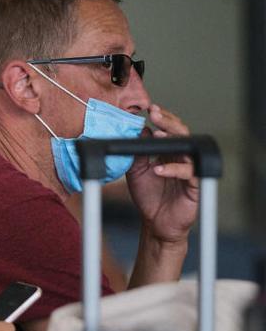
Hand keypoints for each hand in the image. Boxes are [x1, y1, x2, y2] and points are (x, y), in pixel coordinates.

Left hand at [126, 104, 198, 243]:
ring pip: (188, 150)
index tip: (149, 109)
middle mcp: (181, 158)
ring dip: (172, 141)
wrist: (155, 221)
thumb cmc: (148, 195)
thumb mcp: (135, 170)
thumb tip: (138, 130)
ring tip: (157, 136)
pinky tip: (159, 169)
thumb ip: (136, 152)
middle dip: (168, 122)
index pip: (168, 129)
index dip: (162, 118)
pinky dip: (173, 169)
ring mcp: (190, 171)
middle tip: (155, 114)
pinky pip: (188, 174)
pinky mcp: (194, 186)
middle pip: (181, 134)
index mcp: (168, 151)